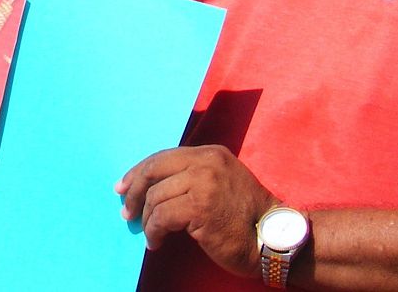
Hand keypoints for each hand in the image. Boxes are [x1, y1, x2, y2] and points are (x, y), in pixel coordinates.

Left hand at [115, 145, 276, 275]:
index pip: (163, 157)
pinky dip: (153, 232)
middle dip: (134, 191)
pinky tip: (156, 242)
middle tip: (126, 211)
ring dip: (147, 220)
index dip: (139, 172)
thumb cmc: (247, 217)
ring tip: (150, 234)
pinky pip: (161, 217)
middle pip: (153, 171)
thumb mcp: (222, 182)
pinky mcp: (200, 208)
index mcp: (210, 153)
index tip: (124, 187)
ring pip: (155, 197)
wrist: (273, 239)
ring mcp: (203, 183)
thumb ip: (193, 176)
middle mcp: (206, 162)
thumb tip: (152, 187)